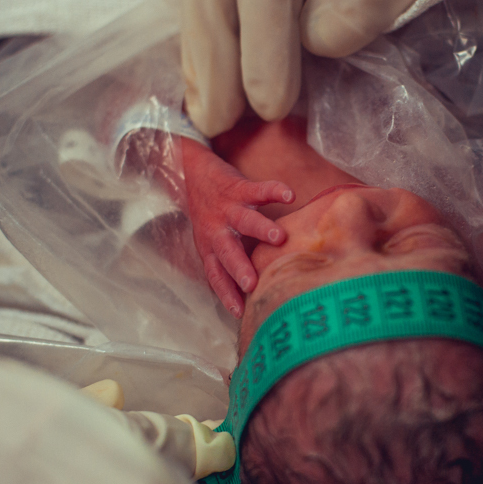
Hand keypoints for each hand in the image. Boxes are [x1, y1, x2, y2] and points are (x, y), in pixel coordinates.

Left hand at [182, 140, 291, 316]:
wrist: (192, 171)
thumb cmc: (209, 212)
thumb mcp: (210, 239)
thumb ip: (228, 260)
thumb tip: (253, 290)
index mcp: (209, 246)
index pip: (215, 274)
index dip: (225, 292)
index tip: (238, 312)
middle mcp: (216, 230)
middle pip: (227, 252)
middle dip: (239, 268)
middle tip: (252, 284)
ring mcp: (227, 208)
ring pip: (244, 220)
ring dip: (261, 229)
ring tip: (278, 237)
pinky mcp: (237, 187)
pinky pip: (258, 189)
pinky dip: (274, 191)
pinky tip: (289, 195)